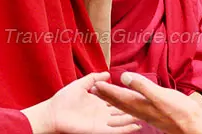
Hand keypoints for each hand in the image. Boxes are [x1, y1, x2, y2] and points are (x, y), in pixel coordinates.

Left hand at [23, 72, 141, 133]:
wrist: (52, 113)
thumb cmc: (64, 99)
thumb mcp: (81, 84)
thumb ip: (94, 78)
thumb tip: (108, 73)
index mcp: (99, 102)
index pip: (117, 100)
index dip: (128, 98)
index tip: (140, 94)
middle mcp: (103, 113)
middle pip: (122, 111)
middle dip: (134, 110)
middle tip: (148, 107)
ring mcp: (102, 122)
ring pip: (121, 121)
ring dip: (133, 120)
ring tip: (146, 117)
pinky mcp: (99, 131)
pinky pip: (115, 131)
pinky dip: (126, 130)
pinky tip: (136, 127)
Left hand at [92, 72, 201, 133]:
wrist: (195, 128)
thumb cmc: (181, 112)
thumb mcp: (161, 95)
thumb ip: (142, 86)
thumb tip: (124, 77)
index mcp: (142, 105)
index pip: (119, 96)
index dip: (107, 90)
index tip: (95, 83)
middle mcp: (143, 111)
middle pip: (120, 103)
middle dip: (107, 95)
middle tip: (94, 89)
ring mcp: (149, 114)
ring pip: (127, 107)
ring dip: (115, 100)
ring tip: (106, 96)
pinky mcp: (156, 116)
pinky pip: (136, 110)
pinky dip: (129, 105)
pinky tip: (130, 105)